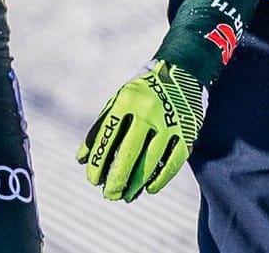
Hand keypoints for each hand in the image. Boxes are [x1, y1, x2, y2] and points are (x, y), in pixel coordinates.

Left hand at [77, 60, 204, 200]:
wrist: (182, 71)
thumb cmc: (142, 92)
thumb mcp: (119, 100)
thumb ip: (101, 127)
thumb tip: (81, 159)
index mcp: (126, 100)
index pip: (108, 136)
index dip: (98, 161)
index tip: (92, 179)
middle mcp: (148, 110)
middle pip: (129, 152)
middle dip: (117, 178)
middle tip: (109, 194)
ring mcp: (169, 122)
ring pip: (151, 161)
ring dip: (137, 183)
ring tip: (126, 196)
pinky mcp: (187, 132)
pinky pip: (173, 162)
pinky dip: (160, 179)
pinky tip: (149, 189)